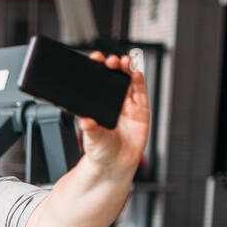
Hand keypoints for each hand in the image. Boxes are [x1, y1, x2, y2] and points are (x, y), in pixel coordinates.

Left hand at [78, 52, 149, 175]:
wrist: (115, 166)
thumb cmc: (101, 151)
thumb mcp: (92, 139)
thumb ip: (90, 129)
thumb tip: (85, 121)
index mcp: (99, 105)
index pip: (98, 81)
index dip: (97, 68)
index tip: (95, 59)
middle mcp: (114, 103)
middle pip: (115, 78)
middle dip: (114, 66)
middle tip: (111, 61)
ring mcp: (128, 106)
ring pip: (129, 82)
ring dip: (127, 70)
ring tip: (124, 63)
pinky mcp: (141, 112)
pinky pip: (141, 93)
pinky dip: (139, 82)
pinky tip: (136, 74)